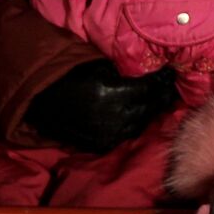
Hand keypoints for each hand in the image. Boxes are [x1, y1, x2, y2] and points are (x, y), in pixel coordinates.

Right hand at [25, 59, 177, 153]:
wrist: (41, 98)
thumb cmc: (72, 76)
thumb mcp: (102, 69)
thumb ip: (127, 76)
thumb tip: (153, 77)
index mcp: (112, 94)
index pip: (148, 88)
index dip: (161, 81)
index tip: (171, 73)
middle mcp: (111, 117)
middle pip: (148, 108)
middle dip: (160, 97)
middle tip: (169, 88)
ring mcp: (105, 134)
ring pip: (139, 124)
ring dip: (149, 112)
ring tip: (157, 101)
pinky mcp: (98, 144)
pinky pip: (124, 135)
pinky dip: (132, 124)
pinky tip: (138, 114)